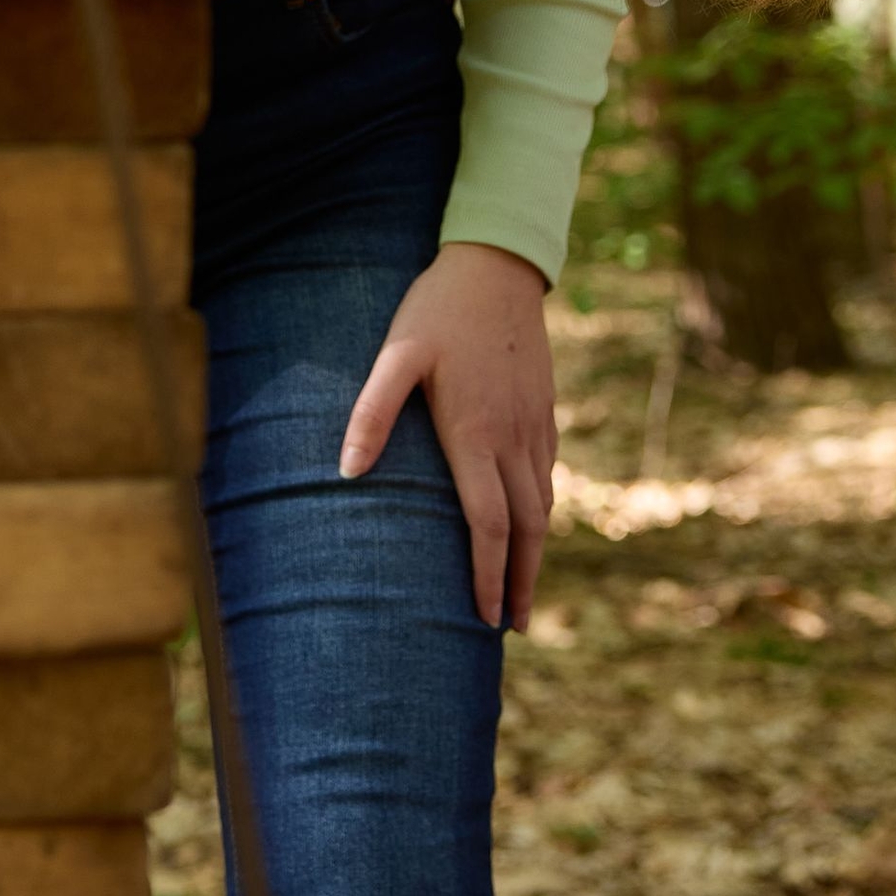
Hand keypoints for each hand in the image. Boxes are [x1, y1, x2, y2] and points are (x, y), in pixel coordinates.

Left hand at [343, 242, 557, 631]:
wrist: (498, 267)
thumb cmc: (437, 310)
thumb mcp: (396, 355)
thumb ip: (372, 412)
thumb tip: (347, 472)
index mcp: (477, 434)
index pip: (489, 524)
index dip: (489, 576)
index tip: (485, 618)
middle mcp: (515, 439)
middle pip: (527, 529)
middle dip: (522, 583)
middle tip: (513, 628)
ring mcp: (536, 426)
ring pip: (543, 506)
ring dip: (536, 554)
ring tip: (525, 591)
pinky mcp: (545, 410)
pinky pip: (548, 476)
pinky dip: (542, 514)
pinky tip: (532, 525)